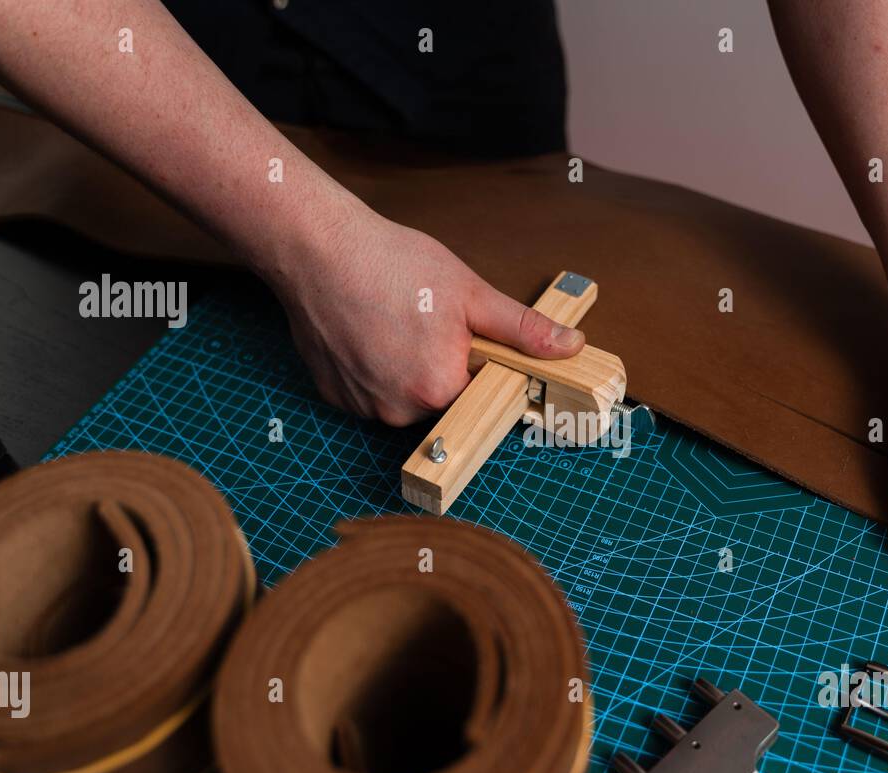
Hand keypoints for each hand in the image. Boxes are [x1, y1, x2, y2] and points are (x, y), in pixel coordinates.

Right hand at [272, 200, 584, 425]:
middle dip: (441, 366)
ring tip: (394, 320)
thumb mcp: (470, 293)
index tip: (466, 339)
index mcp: (438, 389)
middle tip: (427, 320)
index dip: (477, 365)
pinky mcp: (333, 395)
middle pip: (440, 398)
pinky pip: (368, 391)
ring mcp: (360, 406)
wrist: (316, 248)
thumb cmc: (391, 264)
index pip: (479, 394)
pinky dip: (373, 368)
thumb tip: (570, 346)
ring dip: (406, 368)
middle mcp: (397, 410)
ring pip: (402, 396)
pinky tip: (368, 330)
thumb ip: (522, 329)